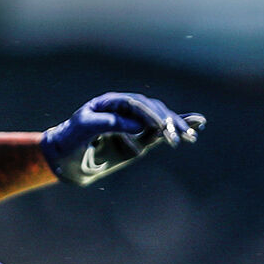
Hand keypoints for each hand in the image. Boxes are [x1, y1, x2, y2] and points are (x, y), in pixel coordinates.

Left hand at [41, 93, 203, 186]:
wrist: (65, 160)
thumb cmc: (69, 141)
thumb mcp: (82, 130)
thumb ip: (107, 124)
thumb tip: (137, 125)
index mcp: (111, 103)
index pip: (135, 104)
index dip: (148, 114)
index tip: (159, 127)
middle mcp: (125, 111)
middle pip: (152, 110)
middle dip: (166, 122)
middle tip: (176, 136)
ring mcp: (133, 124)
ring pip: (160, 121)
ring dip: (177, 127)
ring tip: (191, 136)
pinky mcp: (139, 139)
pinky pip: (160, 132)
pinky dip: (178, 128)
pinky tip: (198, 124)